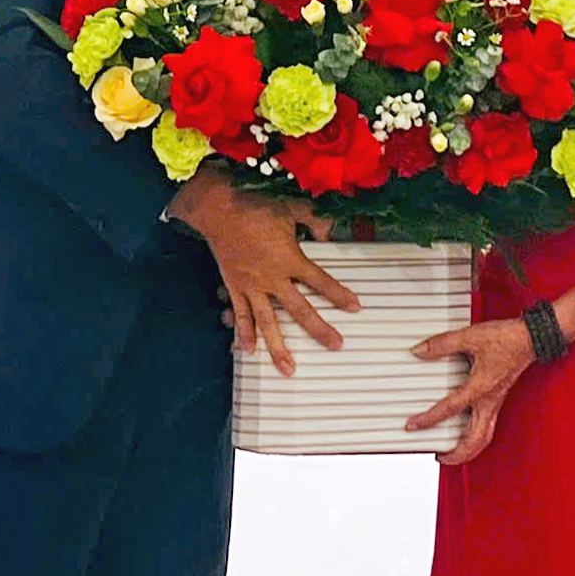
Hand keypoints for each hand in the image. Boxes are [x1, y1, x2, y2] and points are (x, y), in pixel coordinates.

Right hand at [169, 170, 358, 374]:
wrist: (219, 209)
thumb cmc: (255, 206)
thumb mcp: (291, 208)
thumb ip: (313, 220)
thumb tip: (328, 231)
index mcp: (290, 259)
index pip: (320, 281)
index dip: (339, 295)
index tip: (355, 307)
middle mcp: (273, 278)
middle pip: (300, 309)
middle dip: (319, 329)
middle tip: (336, 345)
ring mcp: (252, 286)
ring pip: (268, 322)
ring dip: (278, 347)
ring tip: (288, 369)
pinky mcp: (235, 287)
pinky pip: (241, 314)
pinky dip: (243, 333)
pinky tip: (249, 351)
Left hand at [407, 318, 535, 465]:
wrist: (530, 339)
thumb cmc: (507, 339)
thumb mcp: (471, 336)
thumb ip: (443, 344)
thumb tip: (421, 351)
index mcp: (480, 388)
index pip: (450, 409)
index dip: (429, 419)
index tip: (413, 425)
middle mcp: (489, 401)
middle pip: (476, 440)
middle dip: (458, 454)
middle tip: (440, 457)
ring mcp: (495, 402)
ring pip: (484, 436)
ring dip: (469, 449)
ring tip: (453, 452)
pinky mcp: (498, 398)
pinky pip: (487, 425)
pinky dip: (476, 435)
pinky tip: (466, 430)